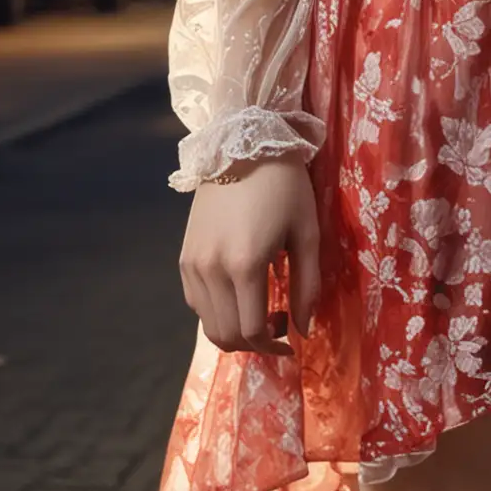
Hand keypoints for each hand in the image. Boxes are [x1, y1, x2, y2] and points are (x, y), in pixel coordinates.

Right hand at [178, 158, 320, 355]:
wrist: (244, 144)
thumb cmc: (285, 185)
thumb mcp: (308, 231)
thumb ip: (307, 284)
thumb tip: (303, 329)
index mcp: (246, 264)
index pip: (252, 331)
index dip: (273, 346)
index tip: (291, 339)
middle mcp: (212, 270)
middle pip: (226, 335)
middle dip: (255, 343)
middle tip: (279, 325)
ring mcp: (192, 264)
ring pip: (208, 324)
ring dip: (234, 330)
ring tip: (260, 310)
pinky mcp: (183, 257)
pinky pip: (196, 303)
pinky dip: (216, 312)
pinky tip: (238, 294)